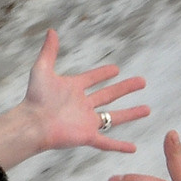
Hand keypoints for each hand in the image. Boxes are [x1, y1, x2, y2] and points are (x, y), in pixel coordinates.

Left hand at [0, 29, 151, 169]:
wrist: (32, 123)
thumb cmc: (35, 98)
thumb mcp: (42, 70)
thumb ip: (49, 51)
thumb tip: (51, 31)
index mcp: (74, 89)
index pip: (93, 79)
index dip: (103, 73)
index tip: (115, 69)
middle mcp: (82, 105)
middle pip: (109, 95)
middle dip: (125, 88)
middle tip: (142, 81)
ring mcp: (86, 121)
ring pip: (114, 117)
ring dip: (131, 113)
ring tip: (147, 109)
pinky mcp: (86, 135)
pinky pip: (106, 142)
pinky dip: (119, 146)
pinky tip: (133, 149)